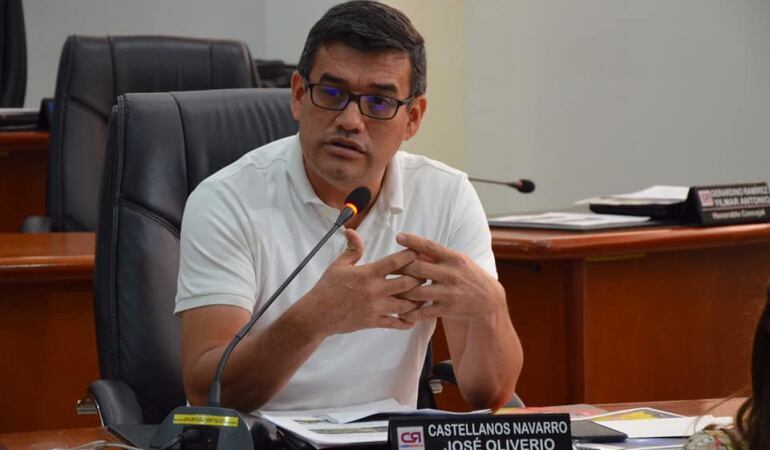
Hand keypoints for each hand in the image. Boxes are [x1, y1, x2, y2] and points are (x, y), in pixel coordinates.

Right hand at [297, 229, 424, 336]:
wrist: (317, 314)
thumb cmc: (327, 288)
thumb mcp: (338, 265)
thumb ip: (352, 249)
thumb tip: (351, 230)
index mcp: (368, 273)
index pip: (396, 262)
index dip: (410, 255)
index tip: (419, 252)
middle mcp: (375, 290)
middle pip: (408, 283)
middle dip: (420, 278)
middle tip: (427, 274)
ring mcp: (376, 307)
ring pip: (406, 305)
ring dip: (417, 300)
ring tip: (425, 295)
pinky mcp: (373, 322)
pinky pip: (395, 323)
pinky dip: (406, 322)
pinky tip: (413, 318)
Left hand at [395, 232, 505, 322]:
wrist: (488, 300)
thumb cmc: (469, 275)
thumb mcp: (458, 261)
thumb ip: (437, 256)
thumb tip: (413, 246)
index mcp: (454, 258)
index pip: (431, 247)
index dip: (413, 241)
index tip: (399, 236)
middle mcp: (451, 274)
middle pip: (418, 270)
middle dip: (401, 269)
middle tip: (388, 269)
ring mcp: (449, 293)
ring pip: (417, 292)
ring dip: (402, 292)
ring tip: (390, 290)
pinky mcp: (447, 309)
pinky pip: (424, 312)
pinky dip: (411, 312)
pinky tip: (402, 312)